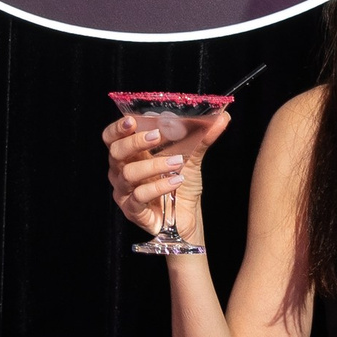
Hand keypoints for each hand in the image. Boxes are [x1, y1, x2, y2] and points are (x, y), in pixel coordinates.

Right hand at [103, 107, 230, 241]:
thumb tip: (223, 117)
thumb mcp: (192, 159)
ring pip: (128, 174)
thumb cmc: (182, 188)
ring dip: (153, 165)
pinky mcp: (133, 211)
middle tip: (157, 136)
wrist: (188, 219)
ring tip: (176, 162)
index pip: (112, 139)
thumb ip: (203, 138)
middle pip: (116, 152)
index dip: (117, 129)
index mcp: (131, 156)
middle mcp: (122, 173)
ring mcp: (125, 193)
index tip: (131, 121)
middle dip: (135, 142)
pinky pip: (139, 196)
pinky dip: (158, 187)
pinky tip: (175, 181)